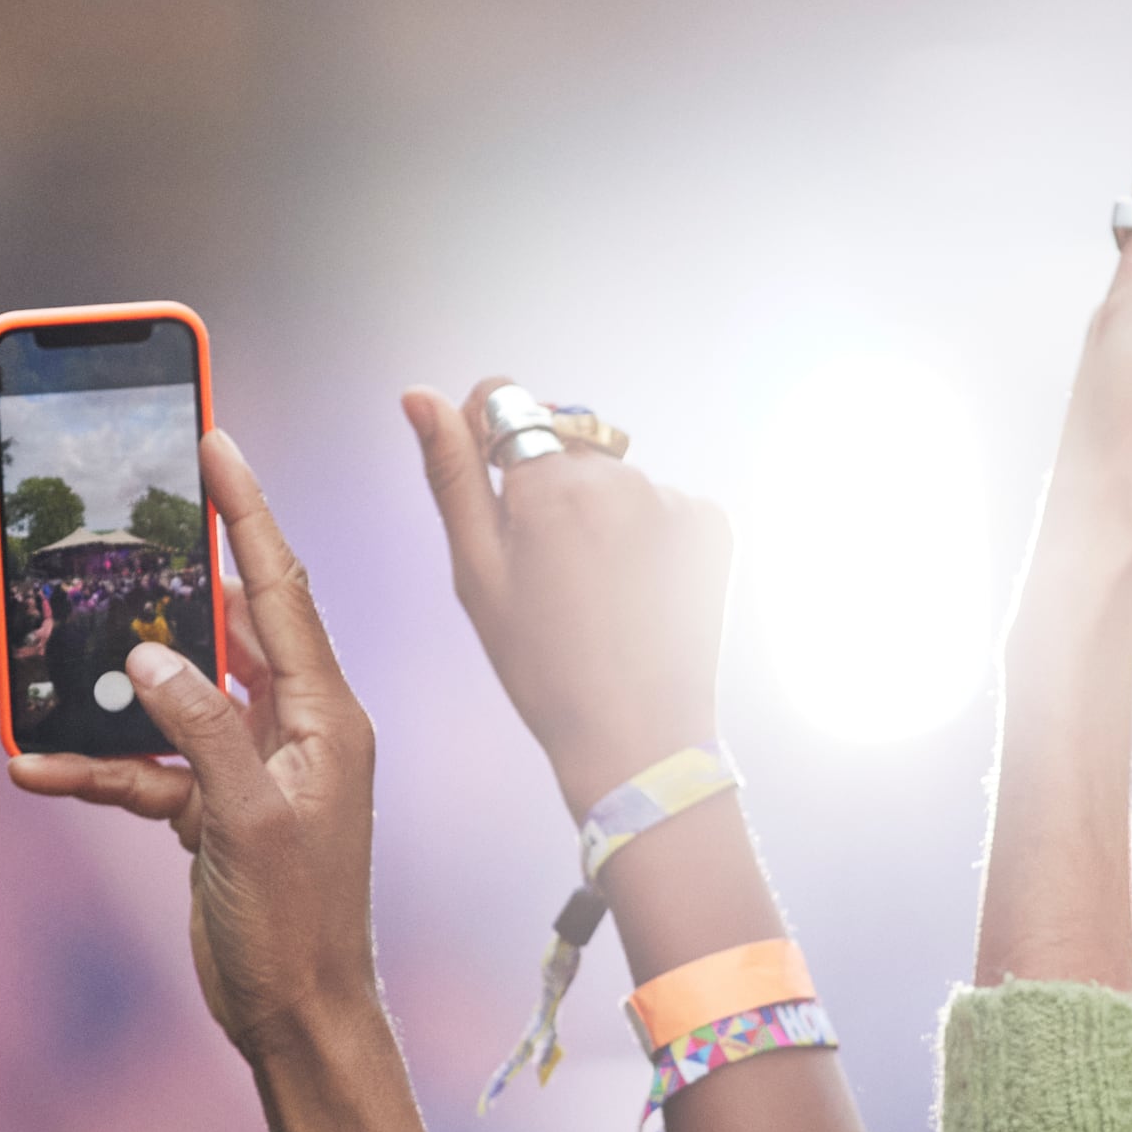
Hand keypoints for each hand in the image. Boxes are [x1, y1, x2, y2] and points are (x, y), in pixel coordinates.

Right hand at [9, 433, 381, 1064]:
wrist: (298, 1018)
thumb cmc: (297, 925)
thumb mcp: (249, 821)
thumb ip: (202, 731)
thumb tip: (152, 658)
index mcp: (325, 716)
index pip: (280, 589)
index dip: (246, 513)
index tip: (216, 443)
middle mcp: (294, 728)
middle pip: (221, 628)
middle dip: (164, 586)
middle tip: (115, 524)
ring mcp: (251, 767)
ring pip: (170, 701)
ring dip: (109, 695)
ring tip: (46, 663)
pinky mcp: (213, 810)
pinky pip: (147, 770)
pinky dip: (98, 768)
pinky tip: (36, 767)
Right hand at [400, 382, 732, 813]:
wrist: (637, 738)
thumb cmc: (543, 666)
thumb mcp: (478, 572)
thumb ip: (451, 473)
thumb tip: (418, 393)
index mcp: (551, 484)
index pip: (508, 402)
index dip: (489, 433)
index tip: (490, 478)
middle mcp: (619, 476)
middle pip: (564, 445)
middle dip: (549, 485)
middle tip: (548, 570)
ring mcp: (673, 498)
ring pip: (615, 478)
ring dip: (600, 513)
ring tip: (597, 592)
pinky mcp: (712, 523)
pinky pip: (663, 505)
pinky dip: (647, 537)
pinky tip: (637, 594)